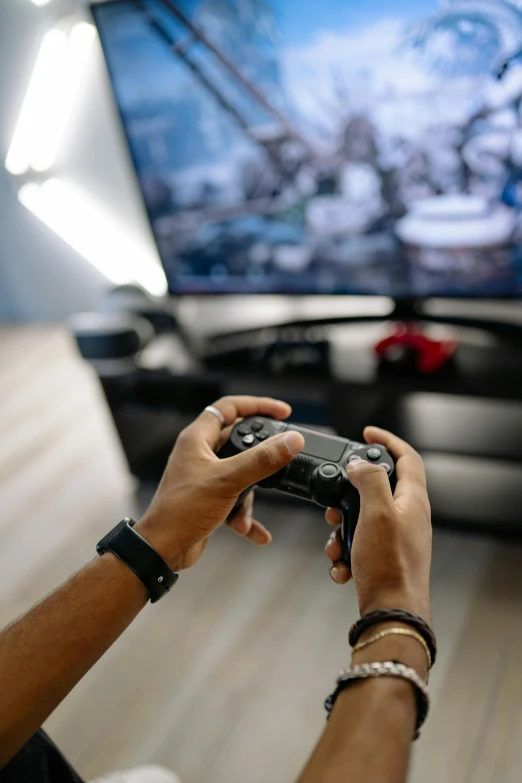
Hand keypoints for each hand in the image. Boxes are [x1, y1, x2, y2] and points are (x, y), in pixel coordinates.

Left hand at [136, 396, 304, 569]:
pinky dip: (244, 513)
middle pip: (238, 441)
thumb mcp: (228, 480)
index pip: (229, 407)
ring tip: (246, 510)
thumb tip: (291, 440)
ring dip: (249, 495)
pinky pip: (234, 499)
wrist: (163, 548)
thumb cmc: (182, 510)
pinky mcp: (208, 498)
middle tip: (281, 456)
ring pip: (239, 474)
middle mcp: (199, 454)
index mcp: (197, 439)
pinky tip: (253, 530)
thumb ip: (262, 460)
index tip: (282, 412)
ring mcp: (204, 476)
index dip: (257, 405)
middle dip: (259, 456)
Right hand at [324, 427, 430, 620]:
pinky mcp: (384, 558)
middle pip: (377, 488)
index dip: (388, 439)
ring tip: (336, 544)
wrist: (391, 613)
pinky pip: (358, 545)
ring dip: (342, 529)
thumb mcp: (376, 512)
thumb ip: (369, 480)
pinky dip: (344, 552)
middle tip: (334, 505)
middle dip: (349, 495)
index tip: (366, 432)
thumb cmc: (389, 565)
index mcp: (413, 500)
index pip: (407, 457)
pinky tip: (341, 566)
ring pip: (361, 519)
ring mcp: (396, 538)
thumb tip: (360, 463)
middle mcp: (408, 517)